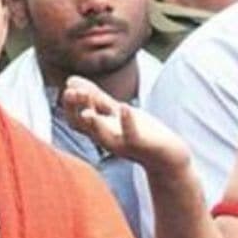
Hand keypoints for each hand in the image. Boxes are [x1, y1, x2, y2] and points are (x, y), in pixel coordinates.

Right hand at [61, 75, 190, 176]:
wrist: (169, 156)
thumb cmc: (141, 132)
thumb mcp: (115, 112)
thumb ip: (95, 98)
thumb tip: (70, 80)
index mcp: (100, 129)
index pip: (75, 119)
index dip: (69, 104)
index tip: (68, 85)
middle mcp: (107, 138)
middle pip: (83, 127)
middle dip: (74, 109)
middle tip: (70, 92)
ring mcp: (123, 144)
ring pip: (102, 135)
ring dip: (93, 122)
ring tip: (87, 106)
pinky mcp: (141, 145)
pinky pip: (131, 136)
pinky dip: (127, 122)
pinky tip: (124, 107)